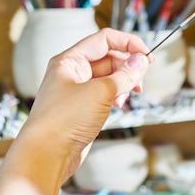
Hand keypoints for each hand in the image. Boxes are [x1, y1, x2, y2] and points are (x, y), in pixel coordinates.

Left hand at [19, 28, 151, 178]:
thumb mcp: (100, 93)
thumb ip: (124, 75)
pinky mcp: (83, 108)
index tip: (147, 55)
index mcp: (70, 60)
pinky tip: (119, 106)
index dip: (128, 43)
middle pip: (109, 58)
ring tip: (130, 95)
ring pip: (110, 77)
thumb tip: (141, 60)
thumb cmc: (64, 120)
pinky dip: (117, 97)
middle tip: (141, 80)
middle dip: (128, 67)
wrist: (47, 154)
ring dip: (124, 83)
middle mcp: (72, 72)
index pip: (105, 39)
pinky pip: (106, 94)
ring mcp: (78, 90)